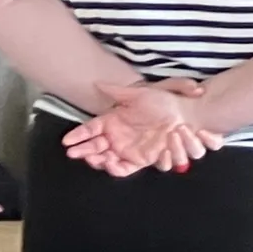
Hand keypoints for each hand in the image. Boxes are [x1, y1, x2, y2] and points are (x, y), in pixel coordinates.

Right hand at [63, 77, 215, 176]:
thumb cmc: (163, 103)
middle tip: (74, 153)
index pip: (89, 130)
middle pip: (94, 147)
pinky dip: (115, 168)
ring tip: (93, 158)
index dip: (78, 136)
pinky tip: (111, 162)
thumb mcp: (140, 94)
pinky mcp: (140, 160)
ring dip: (97, 161)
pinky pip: (124, 168)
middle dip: (82, 151)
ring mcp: (127, 150)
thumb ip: (117, 91)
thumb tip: (97, 83)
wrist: (185, 115)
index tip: (67, 141)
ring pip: (105, 160)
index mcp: (112, 122)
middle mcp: (117, 138)